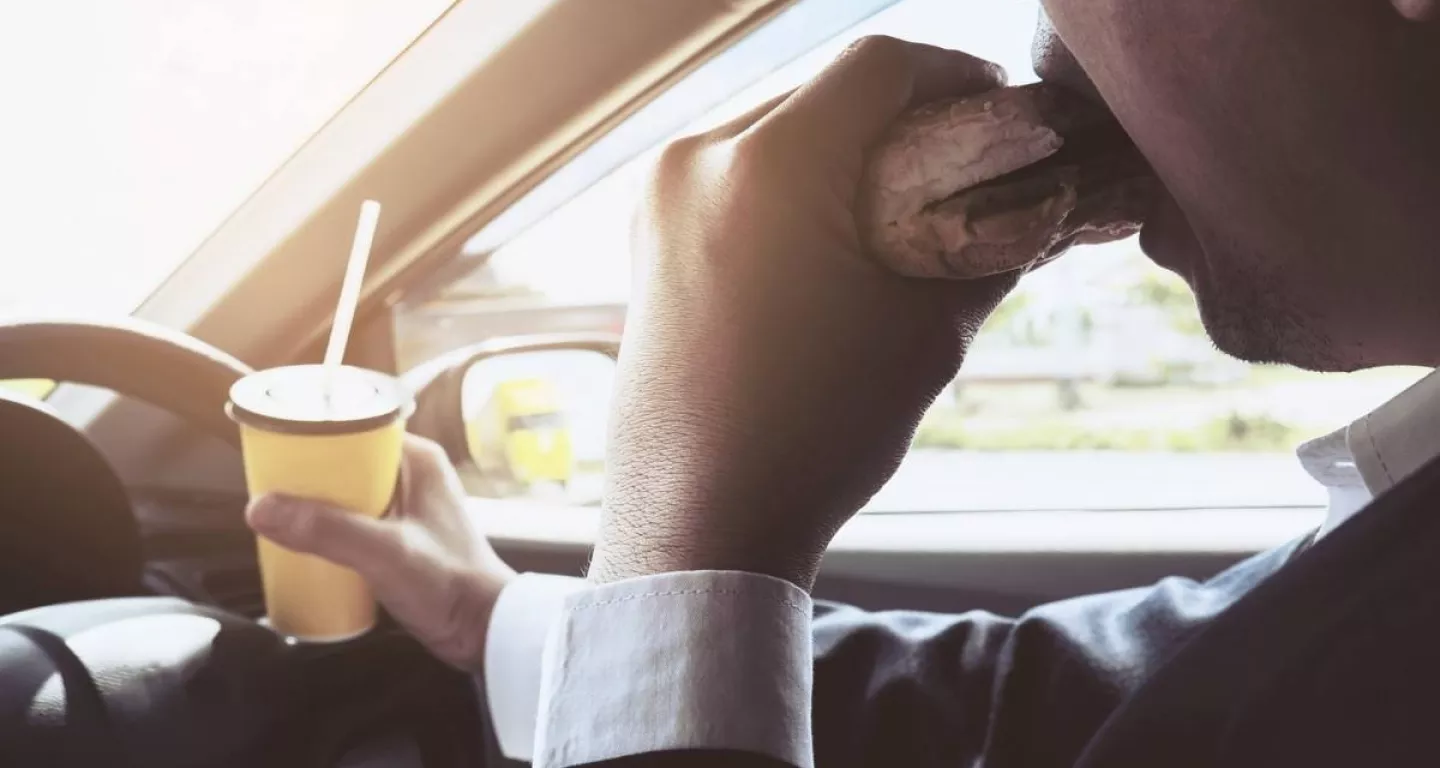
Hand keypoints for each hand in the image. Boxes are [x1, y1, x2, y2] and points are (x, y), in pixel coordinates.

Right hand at [245, 434, 513, 671]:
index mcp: (416, 458)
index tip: (269, 451)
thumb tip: (260, 508)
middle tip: (264, 493)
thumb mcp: (384, 552)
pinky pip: (353, 522)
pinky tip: (302, 545)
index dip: (310, 436)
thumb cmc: (447, 583)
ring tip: (273, 519)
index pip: (353, 428)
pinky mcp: (400, 538)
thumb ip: (327, 530)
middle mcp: (412, 474)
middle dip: (304, 478)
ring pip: (345, 495)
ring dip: (313, 507)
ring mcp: (407, 507)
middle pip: (343, 463)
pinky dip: (328, 530)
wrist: (483, 631)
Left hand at [594, 37, 1019, 589]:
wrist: (700, 522)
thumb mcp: (925, 333)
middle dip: (905, 121)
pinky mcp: (648, 239)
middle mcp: (697, 161)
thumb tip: (1033, 205)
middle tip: (967, 169)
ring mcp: (660, 199)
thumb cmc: (814, 435)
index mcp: (769, 166)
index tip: (1003, 117)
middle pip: (825, 92)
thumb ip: (987, 246)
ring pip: (776, 131)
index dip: (958, 78)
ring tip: (904, 215)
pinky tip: (837, 244)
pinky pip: (735, 179)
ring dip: (846, 155)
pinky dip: (793, 189)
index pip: (880, 66)